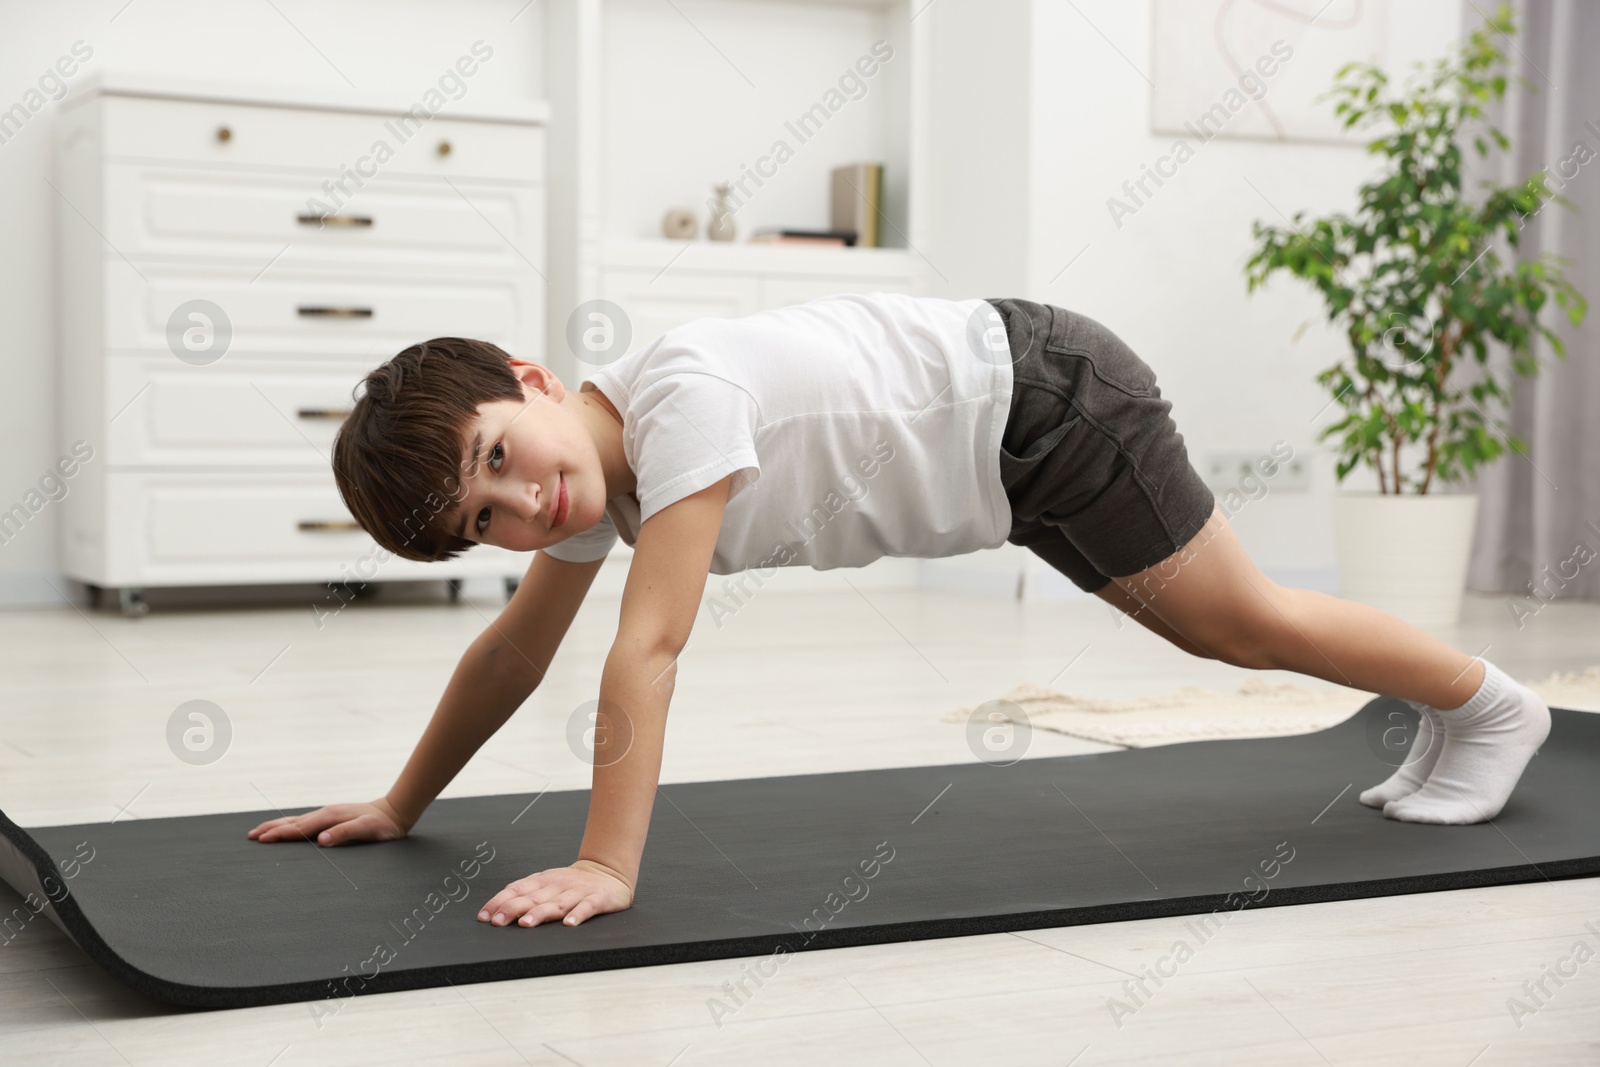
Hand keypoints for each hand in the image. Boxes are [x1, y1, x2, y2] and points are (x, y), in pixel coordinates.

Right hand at [247, 797, 407, 845]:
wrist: (393, 812)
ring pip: (296, 820)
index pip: (300, 828)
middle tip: (251, 835)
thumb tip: (321, 840)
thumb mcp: (367, 830)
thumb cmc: (382, 825)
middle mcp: (325, 813)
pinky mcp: (330, 817)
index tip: (262, 839)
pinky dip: (290, 825)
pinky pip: (305, 821)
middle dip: (271, 828)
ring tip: (260, 831)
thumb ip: (345, 834)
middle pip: (292, 822)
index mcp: (330, 817)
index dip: (280, 834)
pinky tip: (287, 828)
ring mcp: (327, 814)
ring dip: (277, 825)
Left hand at [477, 859, 633, 927]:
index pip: (517, 889)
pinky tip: (569, 923)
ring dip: (541, 913)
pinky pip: (587, 907)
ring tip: (527, 923)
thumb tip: (495, 911)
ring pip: (557, 903)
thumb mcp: (546, 884)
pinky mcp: (598, 898)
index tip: (485, 917)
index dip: (500, 902)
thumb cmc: (572, 883)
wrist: (608, 871)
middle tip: (499, 922)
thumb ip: (525, 895)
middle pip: (533, 897)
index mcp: (543, 881)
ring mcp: (578, 891)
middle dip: (514, 909)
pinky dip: (578, 914)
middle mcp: (558, 885)